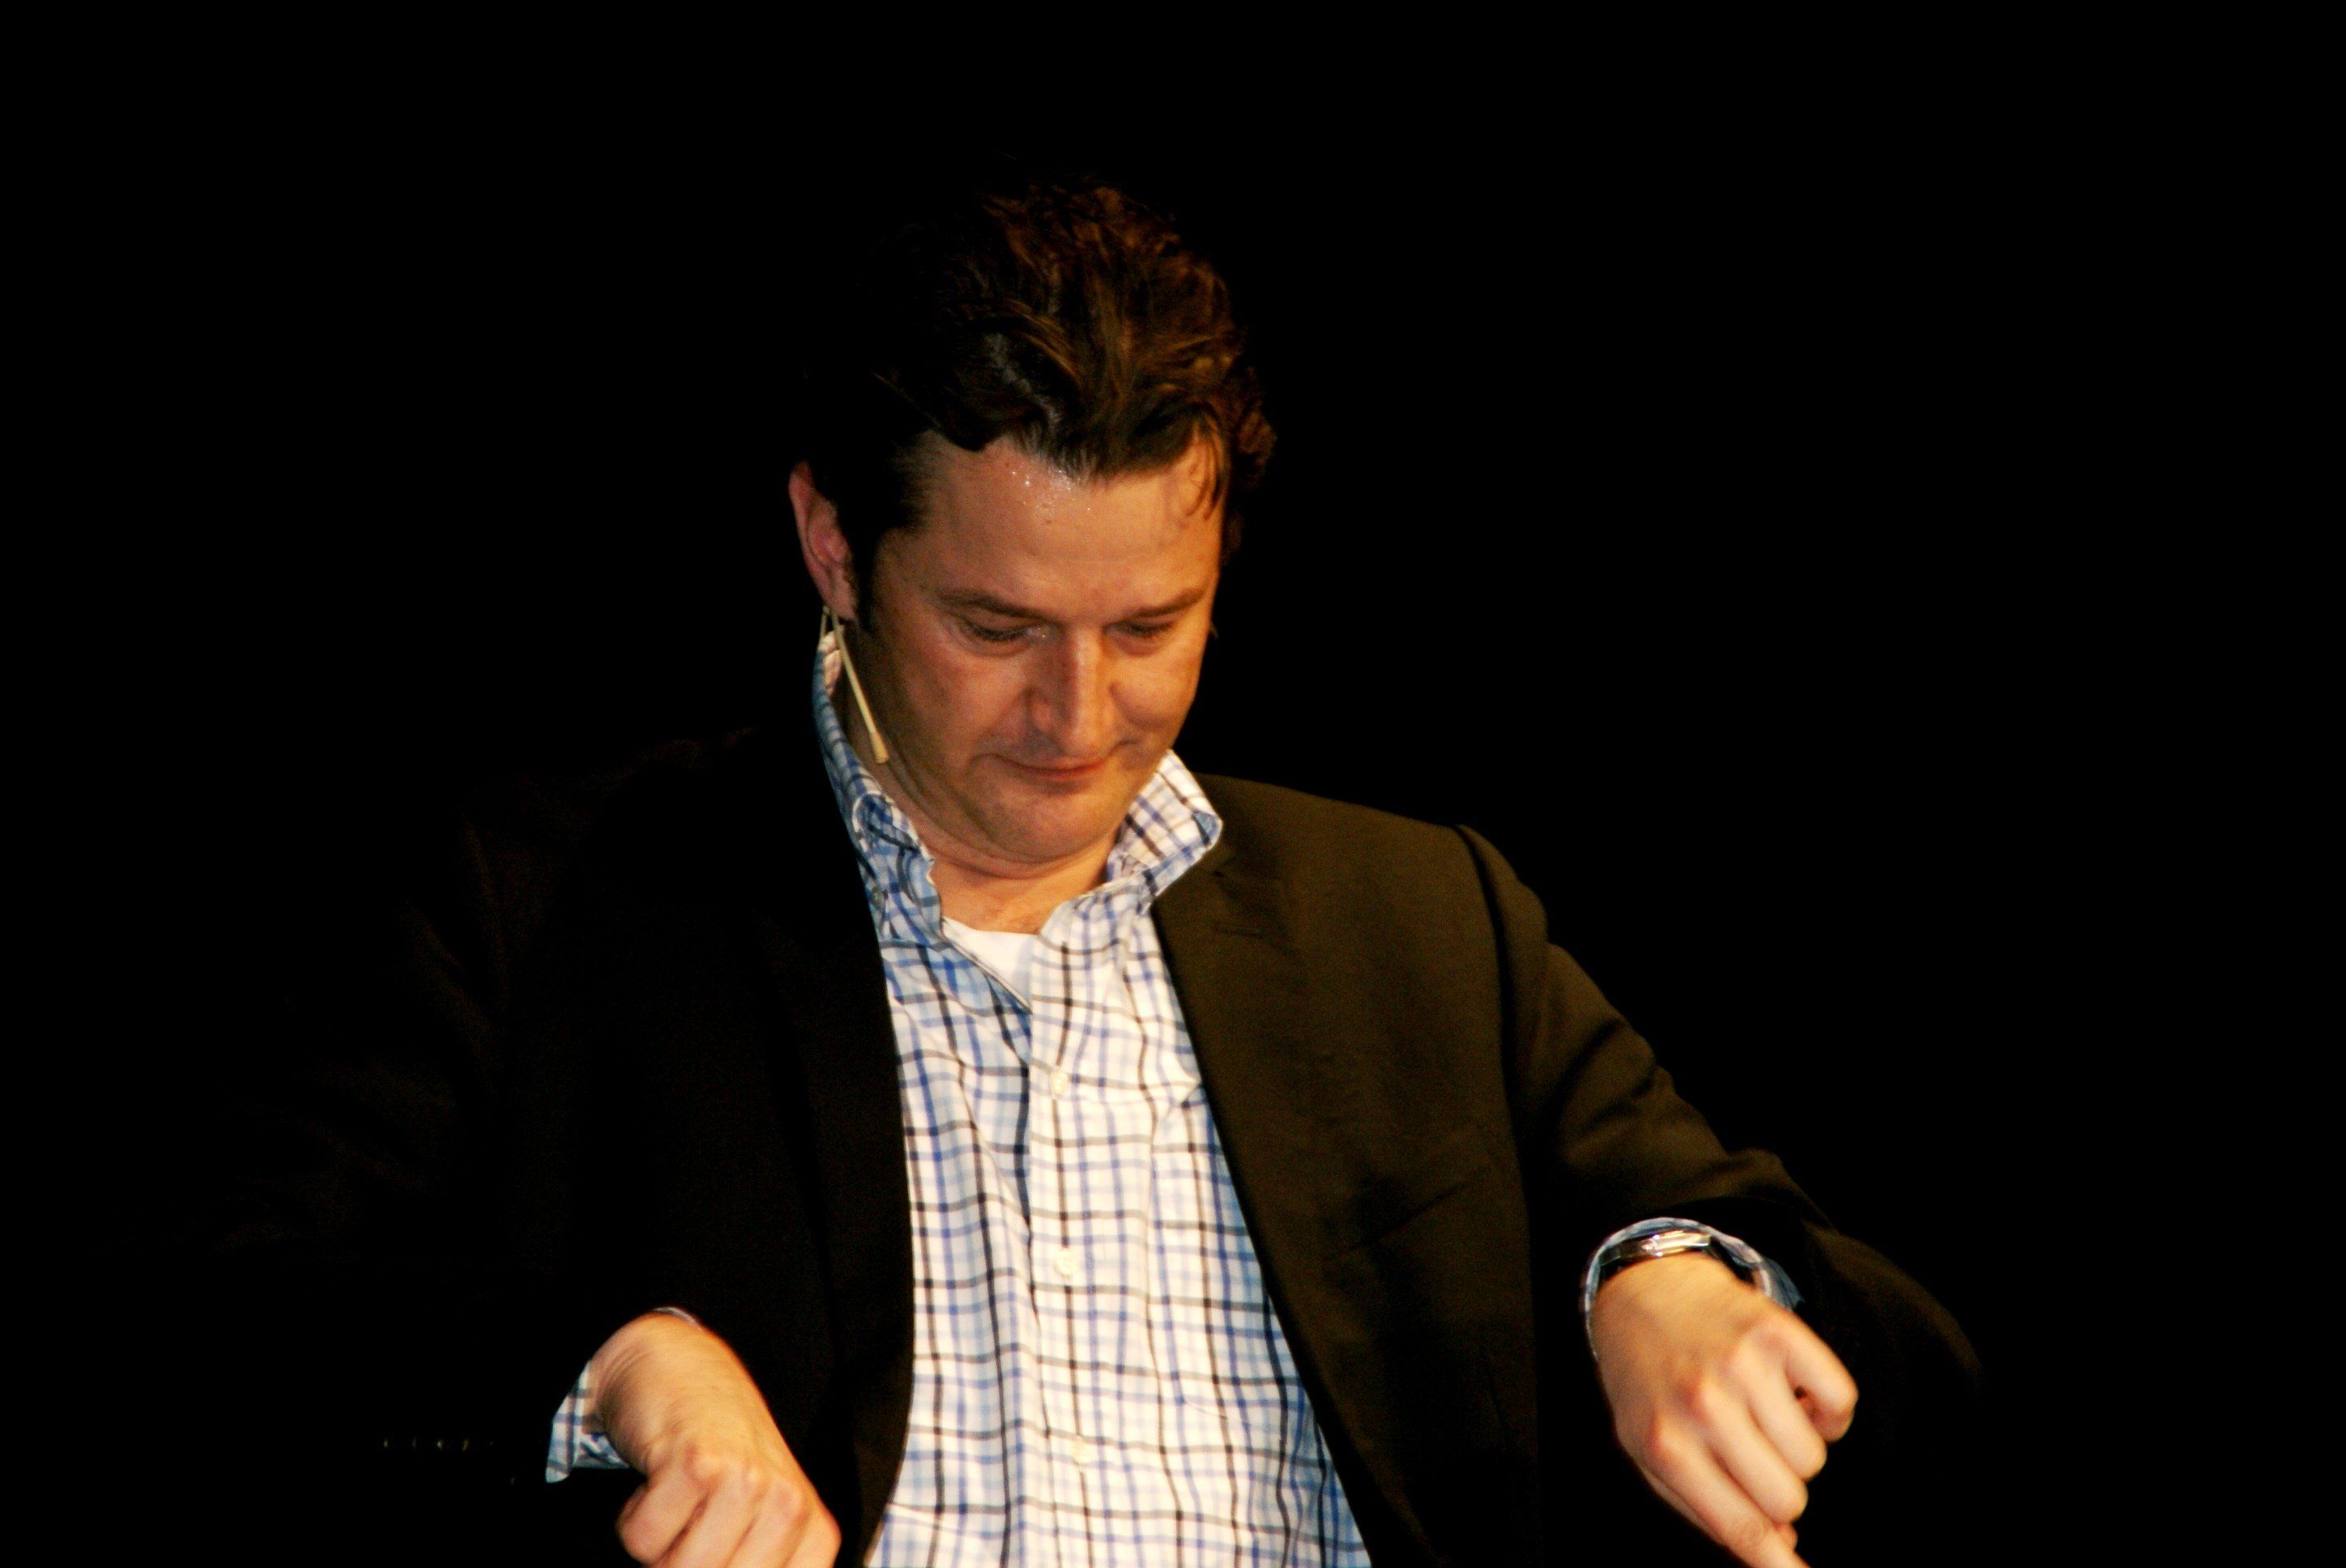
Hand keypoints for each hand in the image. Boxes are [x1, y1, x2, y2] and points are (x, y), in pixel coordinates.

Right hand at [587, 1312, 839, 1566]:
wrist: (681, 1366)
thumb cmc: (719, 1453)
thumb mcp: (756, 1518)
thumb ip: (752, 1564)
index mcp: (813, 1536)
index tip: (703, 1549)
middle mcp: (790, 1509)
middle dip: (683, 1563)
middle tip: (692, 1521)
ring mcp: (748, 1483)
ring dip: (658, 1545)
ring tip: (680, 1497)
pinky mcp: (701, 1464)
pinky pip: (644, 1540)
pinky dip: (635, 1518)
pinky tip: (661, 1474)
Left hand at [1590, 1255, 1857, 1567]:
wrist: (1642, 1292)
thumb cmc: (1647, 1380)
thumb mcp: (1648, 1449)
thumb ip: (1705, 1505)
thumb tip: (1779, 1547)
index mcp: (1665, 1445)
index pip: (1742, 1528)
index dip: (1780, 1567)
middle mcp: (1702, 1405)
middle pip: (1788, 1497)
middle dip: (1777, 1488)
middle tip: (1749, 1454)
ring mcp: (1742, 1365)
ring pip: (1814, 1455)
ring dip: (1795, 1444)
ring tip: (1760, 1414)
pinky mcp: (1778, 1330)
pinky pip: (1840, 1400)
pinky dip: (1827, 1407)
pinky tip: (1793, 1392)